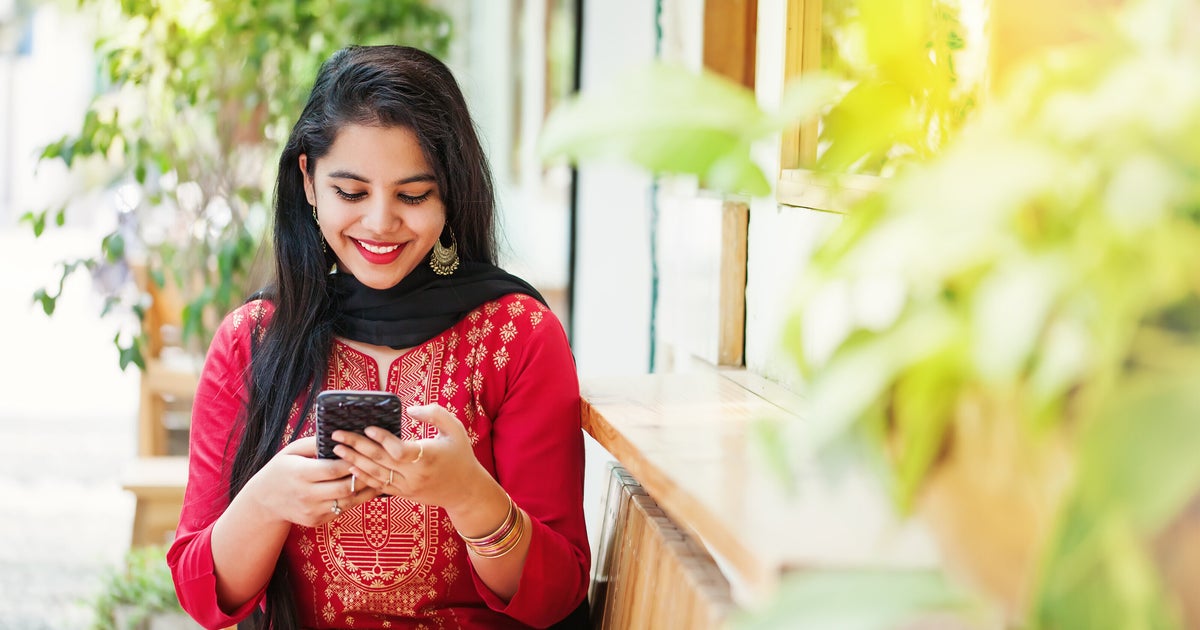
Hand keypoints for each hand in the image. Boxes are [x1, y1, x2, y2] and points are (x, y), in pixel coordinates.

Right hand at [246, 436, 380, 527]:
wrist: (264, 500)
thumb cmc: (281, 469)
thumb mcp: (292, 450)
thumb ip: (315, 442)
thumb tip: (340, 434)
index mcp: (300, 474)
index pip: (334, 469)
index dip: (351, 461)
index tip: (363, 452)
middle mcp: (306, 495)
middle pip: (344, 488)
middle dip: (363, 477)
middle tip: (376, 466)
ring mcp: (311, 511)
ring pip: (347, 503)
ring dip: (364, 491)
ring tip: (377, 478)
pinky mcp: (316, 521)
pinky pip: (341, 510)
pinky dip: (353, 500)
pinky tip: (362, 489)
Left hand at [332, 404, 491, 511]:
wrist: (466, 490)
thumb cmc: (460, 455)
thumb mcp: (455, 429)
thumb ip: (434, 414)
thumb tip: (410, 409)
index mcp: (429, 456)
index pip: (399, 449)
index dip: (382, 439)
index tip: (368, 428)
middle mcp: (416, 473)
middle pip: (380, 460)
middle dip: (356, 447)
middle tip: (337, 435)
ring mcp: (409, 486)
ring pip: (376, 474)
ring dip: (354, 461)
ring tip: (337, 450)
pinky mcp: (404, 494)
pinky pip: (380, 486)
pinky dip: (364, 478)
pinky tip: (351, 468)